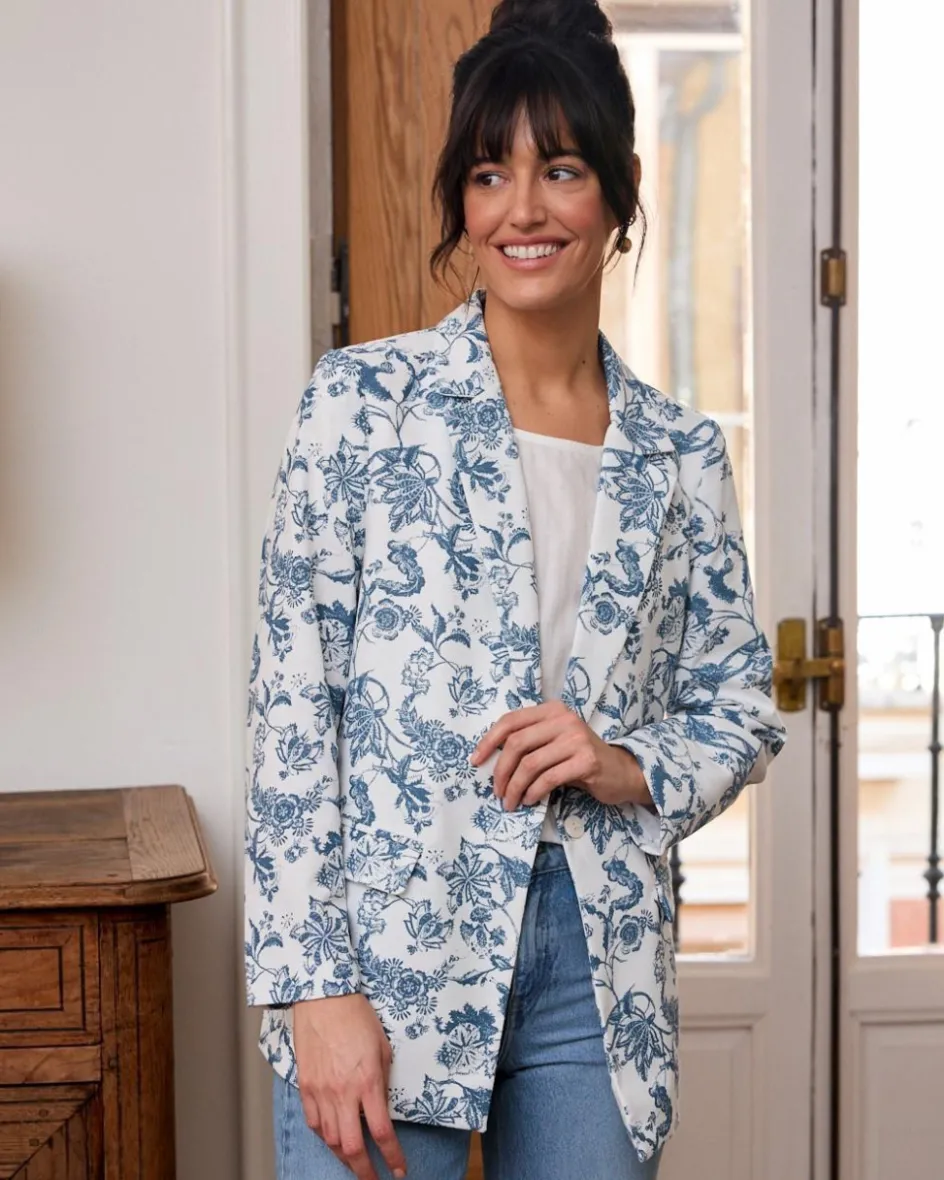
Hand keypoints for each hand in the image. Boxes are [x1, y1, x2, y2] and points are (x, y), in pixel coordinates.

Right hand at [293, 993, 406, 1179]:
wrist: (324, 999)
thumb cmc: (356, 1017)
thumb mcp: (382, 1047)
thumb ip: (382, 1080)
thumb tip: (382, 1105)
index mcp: (368, 1082)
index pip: (382, 1132)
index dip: (392, 1157)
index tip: (399, 1170)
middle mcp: (343, 1093)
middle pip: (352, 1147)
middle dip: (364, 1171)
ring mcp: (321, 1091)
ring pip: (330, 1140)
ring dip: (343, 1157)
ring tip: (354, 1163)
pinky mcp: (306, 1086)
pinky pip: (313, 1122)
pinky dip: (324, 1136)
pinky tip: (332, 1138)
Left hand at [470, 699, 651, 812]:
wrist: (620, 771)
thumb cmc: (580, 759)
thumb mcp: (554, 742)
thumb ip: (529, 742)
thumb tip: (491, 759)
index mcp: (551, 710)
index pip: (511, 720)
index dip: (489, 741)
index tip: (476, 761)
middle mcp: (564, 719)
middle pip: (517, 743)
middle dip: (501, 771)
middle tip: (497, 792)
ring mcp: (576, 739)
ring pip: (530, 763)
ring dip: (515, 787)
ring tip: (511, 802)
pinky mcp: (586, 760)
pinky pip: (548, 778)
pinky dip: (533, 792)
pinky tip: (529, 800)